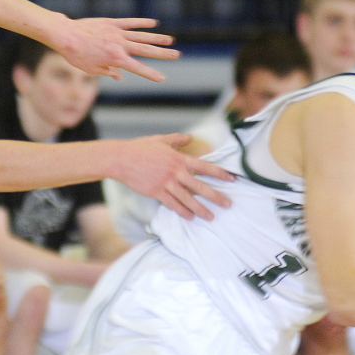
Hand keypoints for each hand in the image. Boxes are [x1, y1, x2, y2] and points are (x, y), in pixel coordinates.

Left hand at [55, 17, 180, 81]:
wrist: (66, 35)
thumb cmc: (76, 55)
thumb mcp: (92, 70)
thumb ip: (108, 72)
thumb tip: (120, 76)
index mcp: (115, 59)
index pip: (138, 68)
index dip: (151, 74)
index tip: (163, 78)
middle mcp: (120, 45)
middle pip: (146, 50)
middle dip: (162, 54)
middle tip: (177, 55)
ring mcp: (117, 32)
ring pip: (142, 36)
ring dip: (157, 38)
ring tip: (171, 40)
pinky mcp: (112, 22)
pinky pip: (130, 22)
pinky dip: (142, 23)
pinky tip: (154, 23)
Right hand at [113, 134, 233, 220]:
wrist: (121, 159)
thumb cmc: (140, 148)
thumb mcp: (160, 140)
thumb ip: (177, 139)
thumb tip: (189, 137)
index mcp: (179, 158)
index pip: (204, 167)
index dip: (220, 173)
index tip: (232, 179)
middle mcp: (175, 172)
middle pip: (199, 186)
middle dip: (216, 196)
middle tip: (228, 204)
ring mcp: (166, 183)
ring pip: (187, 198)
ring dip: (201, 209)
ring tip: (211, 217)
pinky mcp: (156, 192)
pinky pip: (172, 204)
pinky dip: (182, 211)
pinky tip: (190, 217)